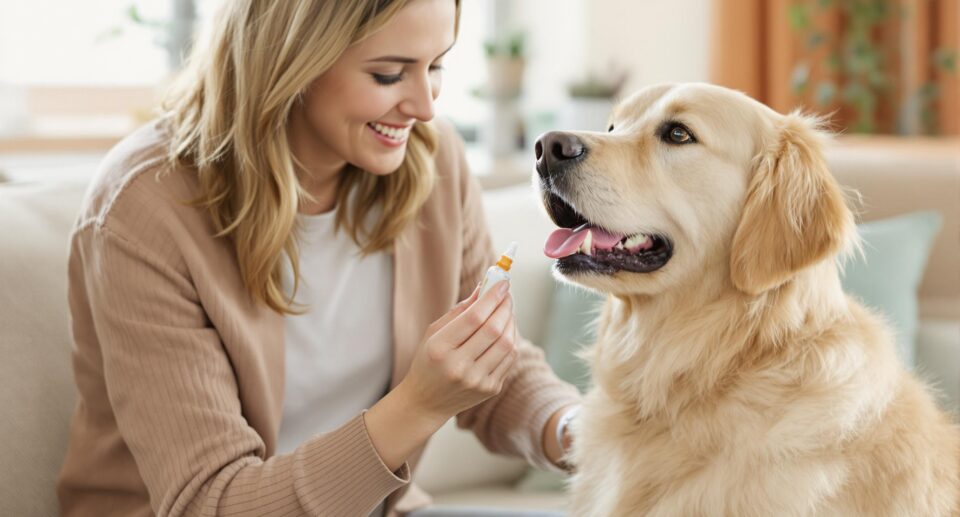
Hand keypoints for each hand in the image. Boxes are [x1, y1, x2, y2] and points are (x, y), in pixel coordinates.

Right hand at [397, 279, 518, 425]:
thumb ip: (459, 310)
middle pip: (494, 330)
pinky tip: (505, 331)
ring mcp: (477, 381)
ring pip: (507, 344)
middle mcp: (459, 367)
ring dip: (511, 322)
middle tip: (507, 295)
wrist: (426, 402)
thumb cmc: (428, 361)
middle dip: (505, 307)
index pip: (474, 318)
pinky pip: (510, 359)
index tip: (502, 282)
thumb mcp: (433, 333)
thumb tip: (484, 288)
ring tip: (506, 312)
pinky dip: (512, 340)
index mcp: (440, 349)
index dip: (492, 297)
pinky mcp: (490, 389)